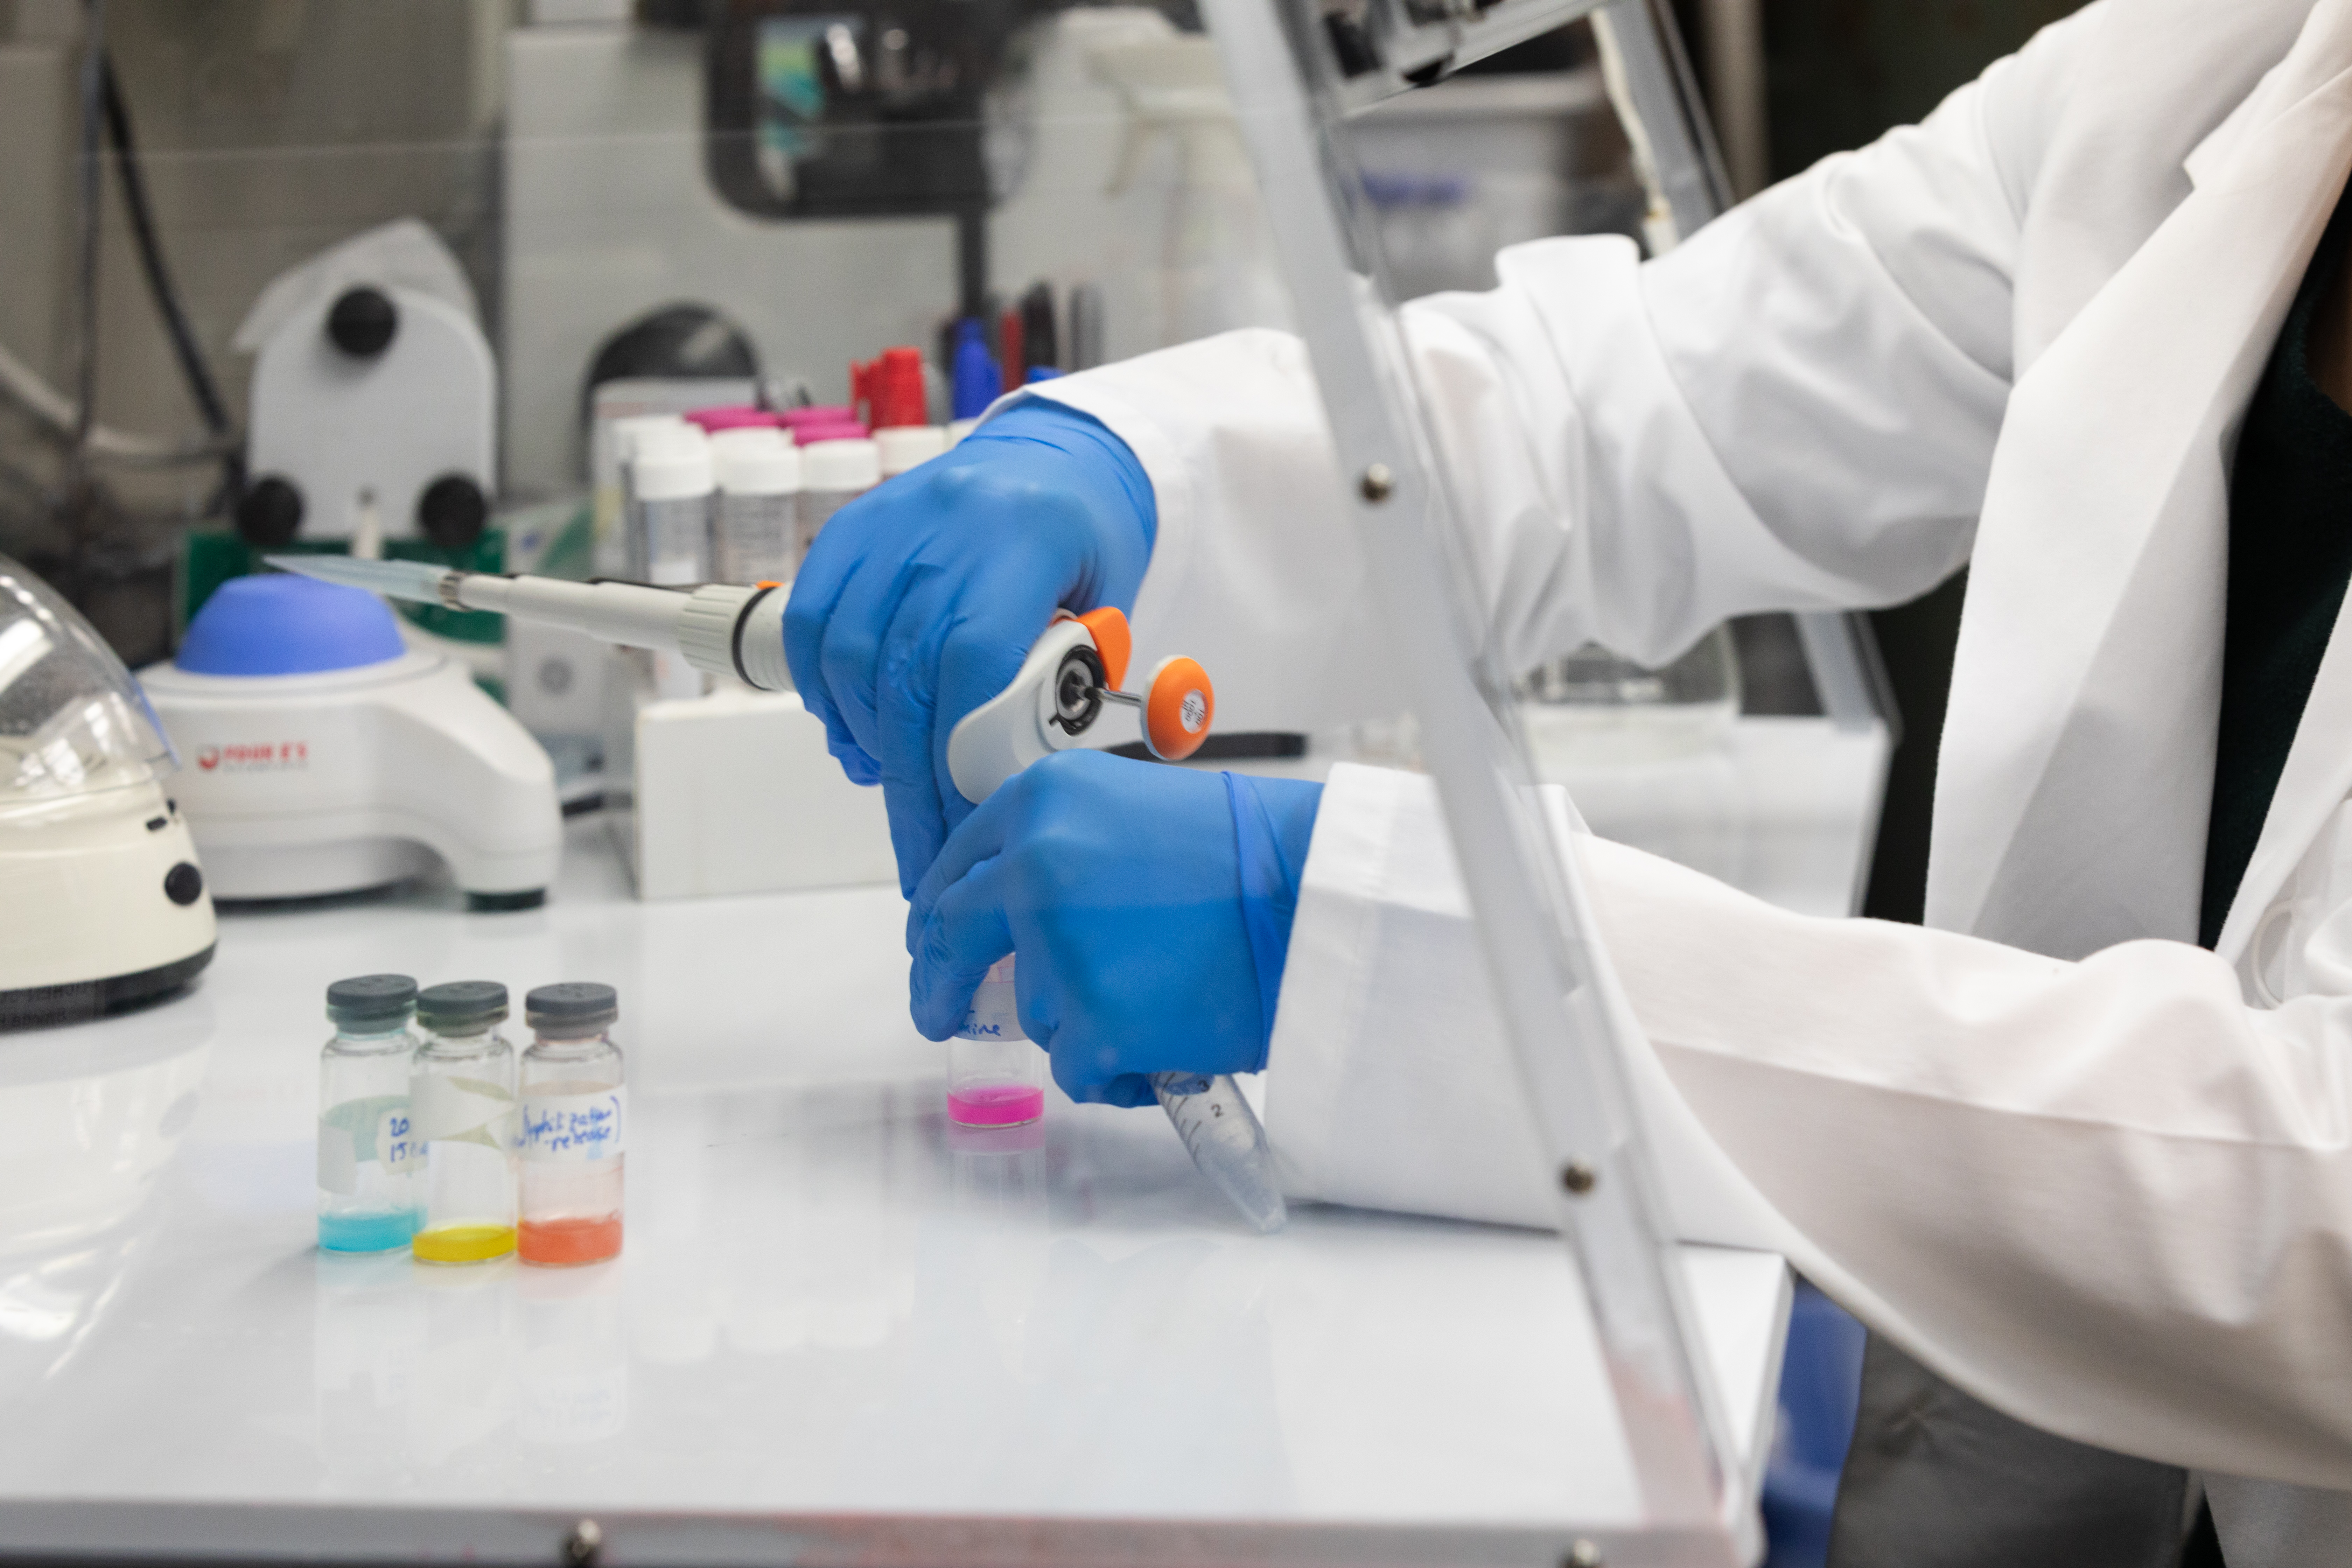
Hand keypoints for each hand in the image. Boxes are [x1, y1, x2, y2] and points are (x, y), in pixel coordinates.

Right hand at [784, 401, 1154, 893]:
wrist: (1057, 457)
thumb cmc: (1087, 542)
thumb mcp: (1109, 609)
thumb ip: (1065, 684)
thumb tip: (1007, 778)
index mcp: (1027, 538)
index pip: (971, 660)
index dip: (957, 753)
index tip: (962, 822)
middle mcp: (948, 525)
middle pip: (904, 670)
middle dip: (909, 777)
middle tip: (922, 846)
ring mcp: (891, 523)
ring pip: (847, 653)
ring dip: (864, 737)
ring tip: (890, 784)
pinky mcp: (850, 530)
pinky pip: (812, 621)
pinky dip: (823, 689)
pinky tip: (853, 730)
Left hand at [906, 749, 1321, 1106]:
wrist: (1316, 897)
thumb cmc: (1254, 856)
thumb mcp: (1137, 811)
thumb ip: (1067, 849)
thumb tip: (1024, 913)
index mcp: (1042, 801)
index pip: (958, 863)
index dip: (938, 910)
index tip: (931, 939)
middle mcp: (1032, 866)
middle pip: (950, 935)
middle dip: (939, 981)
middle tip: (941, 1011)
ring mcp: (1056, 948)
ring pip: (1033, 1009)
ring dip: (1081, 1020)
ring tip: (1159, 1000)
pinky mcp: (1092, 1021)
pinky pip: (1076, 1067)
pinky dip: (1114, 1070)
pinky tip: (1164, 1046)